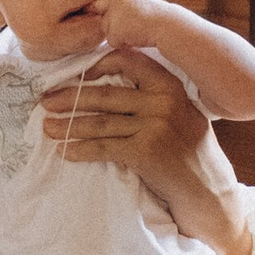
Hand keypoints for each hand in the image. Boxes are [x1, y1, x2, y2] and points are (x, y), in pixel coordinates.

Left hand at [45, 51, 253, 254]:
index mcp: (172, 85)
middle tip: (45, 101)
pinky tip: (66, 152)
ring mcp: (156, 125)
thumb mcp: (181, 115)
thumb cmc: (191, 156)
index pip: (129, 60)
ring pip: (100, 121)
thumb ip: (154, 98)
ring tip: (48, 127)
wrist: (210, 194)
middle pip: (106, 93)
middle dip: (71, 97)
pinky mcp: (146, 151)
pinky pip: (104, 147)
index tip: (75, 75)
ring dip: (69, 125)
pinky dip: (81, 149)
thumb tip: (106, 86)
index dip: (97, 64)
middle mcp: (164, 101)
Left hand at [76, 0, 158, 52]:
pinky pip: (112, 40)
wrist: (164, 25)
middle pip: (96, 6)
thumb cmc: (154, 16)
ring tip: (134, 29)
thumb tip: (105, 10)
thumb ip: (120, 3)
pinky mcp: (113, 30)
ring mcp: (112, 14)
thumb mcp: (136, 1)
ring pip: (104, 27)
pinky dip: (122, 42)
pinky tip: (134, 36)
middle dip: (101, 13)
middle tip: (123, 17)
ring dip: (117, 32)